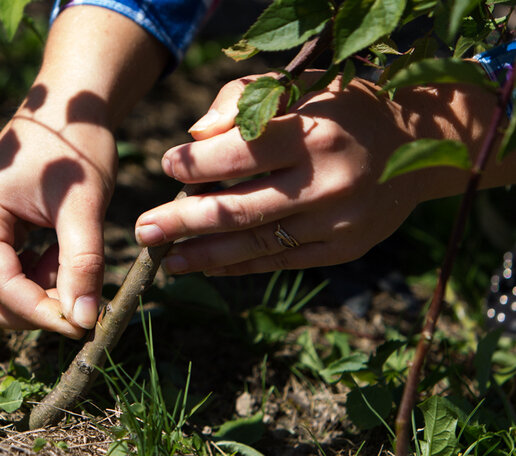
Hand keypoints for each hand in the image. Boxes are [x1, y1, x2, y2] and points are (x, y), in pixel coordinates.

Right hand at [0, 86, 115, 337]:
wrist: (69, 107)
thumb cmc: (75, 146)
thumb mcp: (83, 205)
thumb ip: (82, 264)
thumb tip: (82, 320)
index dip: (39, 312)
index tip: (81, 325)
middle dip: (28, 311)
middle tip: (76, 306)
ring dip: (35, 295)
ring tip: (72, 265)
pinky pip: (5, 275)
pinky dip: (36, 279)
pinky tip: (62, 254)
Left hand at [134, 74, 429, 275]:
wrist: (418, 144)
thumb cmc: (339, 108)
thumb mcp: (298, 85)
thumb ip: (243, 101)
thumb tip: (194, 136)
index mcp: (313, 132)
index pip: (239, 153)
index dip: (195, 164)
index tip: (166, 166)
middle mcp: (326, 181)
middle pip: (238, 208)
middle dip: (183, 221)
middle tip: (144, 230)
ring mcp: (336, 221)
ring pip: (255, 243)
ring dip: (203, 253)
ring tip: (165, 258)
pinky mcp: (342, 248)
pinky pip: (280, 262)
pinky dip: (238, 265)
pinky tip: (205, 264)